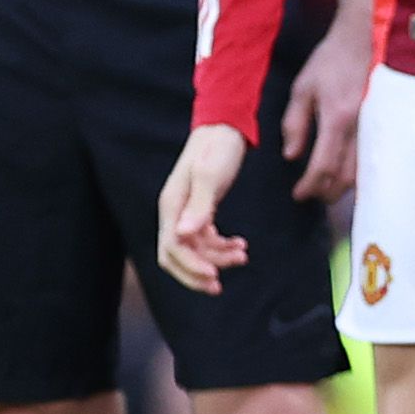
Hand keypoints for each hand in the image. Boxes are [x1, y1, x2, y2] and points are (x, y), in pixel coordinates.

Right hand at [157, 123, 251, 294]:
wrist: (226, 127)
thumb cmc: (218, 147)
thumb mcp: (211, 175)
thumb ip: (199, 205)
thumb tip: (183, 235)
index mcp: (172, 205)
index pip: (172, 248)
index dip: (190, 267)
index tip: (214, 277)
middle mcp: (174, 212)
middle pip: (175, 256)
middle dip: (196, 273)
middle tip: (219, 286)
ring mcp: (186, 212)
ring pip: (194, 250)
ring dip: (216, 258)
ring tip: (243, 255)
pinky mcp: (200, 211)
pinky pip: (205, 240)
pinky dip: (221, 247)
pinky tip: (241, 246)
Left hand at [284, 23, 371, 203]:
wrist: (363, 38)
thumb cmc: (331, 60)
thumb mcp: (302, 87)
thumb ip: (295, 122)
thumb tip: (292, 155)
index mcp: (337, 118)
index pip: (323, 165)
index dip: (310, 185)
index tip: (298, 194)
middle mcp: (359, 127)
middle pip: (345, 176)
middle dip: (326, 192)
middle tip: (311, 195)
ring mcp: (374, 126)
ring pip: (361, 171)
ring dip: (343, 186)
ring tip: (326, 189)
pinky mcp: (381, 123)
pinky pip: (370, 158)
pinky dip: (356, 173)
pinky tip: (345, 173)